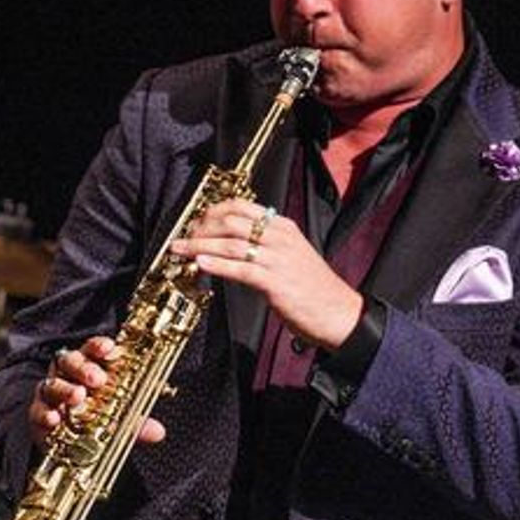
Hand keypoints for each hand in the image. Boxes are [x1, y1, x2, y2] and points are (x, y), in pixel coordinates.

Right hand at [28, 335, 166, 448]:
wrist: (68, 441)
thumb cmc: (96, 417)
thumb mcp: (120, 420)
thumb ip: (136, 424)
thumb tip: (157, 432)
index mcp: (89, 366)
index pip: (92, 349)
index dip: (99, 346)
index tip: (110, 348)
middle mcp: (67, 375)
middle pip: (70, 361)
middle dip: (84, 367)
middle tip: (98, 379)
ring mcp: (51, 393)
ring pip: (53, 383)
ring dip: (65, 389)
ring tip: (78, 396)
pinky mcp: (38, 414)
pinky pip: (38, 410)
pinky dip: (45, 414)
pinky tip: (54, 418)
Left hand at [172, 199, 363, 350]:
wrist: (339, 313)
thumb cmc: (314, 289)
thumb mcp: (290, 257)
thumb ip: (265, 247)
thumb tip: (230, 247)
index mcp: (284, 227)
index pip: (242, 206)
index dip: (213, 211)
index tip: (196, 221)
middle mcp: (280, 237)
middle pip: (231, 221)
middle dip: (200, 228)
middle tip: (183, 238)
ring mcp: (278, 259)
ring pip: (230, 244)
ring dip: (200, 246)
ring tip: (180, 251)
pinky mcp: (276, 282)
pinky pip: (240, 269)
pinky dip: (217, 265)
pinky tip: (201, 264)